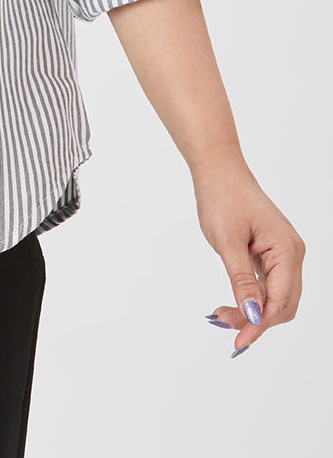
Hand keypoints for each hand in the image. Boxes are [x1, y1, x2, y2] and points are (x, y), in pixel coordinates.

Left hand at [192, 159, 304, 355]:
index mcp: (287, 250)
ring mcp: (283, 252)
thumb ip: (242, 281)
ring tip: (221, 314)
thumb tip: (252, 316)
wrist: (218, 169)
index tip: (238, 341)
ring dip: (252, 310)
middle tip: (223, 323)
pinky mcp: (271, 251)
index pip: (279, 301)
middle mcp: (292, 253)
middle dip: (255, 319)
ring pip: (275, 296)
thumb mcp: (228, 242)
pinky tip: (232, 302)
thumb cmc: (222, 197)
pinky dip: (252, 296)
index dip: (259, 324)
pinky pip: (268, 283)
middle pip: (282, 303)